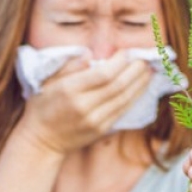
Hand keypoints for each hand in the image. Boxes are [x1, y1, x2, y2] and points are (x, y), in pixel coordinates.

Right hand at [16, 50, 152, 153]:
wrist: (42, 139)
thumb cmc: (43, 105)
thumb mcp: (48, 80)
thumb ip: (69, 66)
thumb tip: (89, 54)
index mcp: (70, 90)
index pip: (103, 74)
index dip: (119, 62)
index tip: (126, 52)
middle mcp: (84, 106)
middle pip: (118, 86)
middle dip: (135, 71)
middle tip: (146, 58)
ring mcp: (94, 120)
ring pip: (124, 99)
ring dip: (140, 84)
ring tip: (150, 70)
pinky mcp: (101, 130)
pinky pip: (123, 111)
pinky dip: (134, 97)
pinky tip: (141, 87)